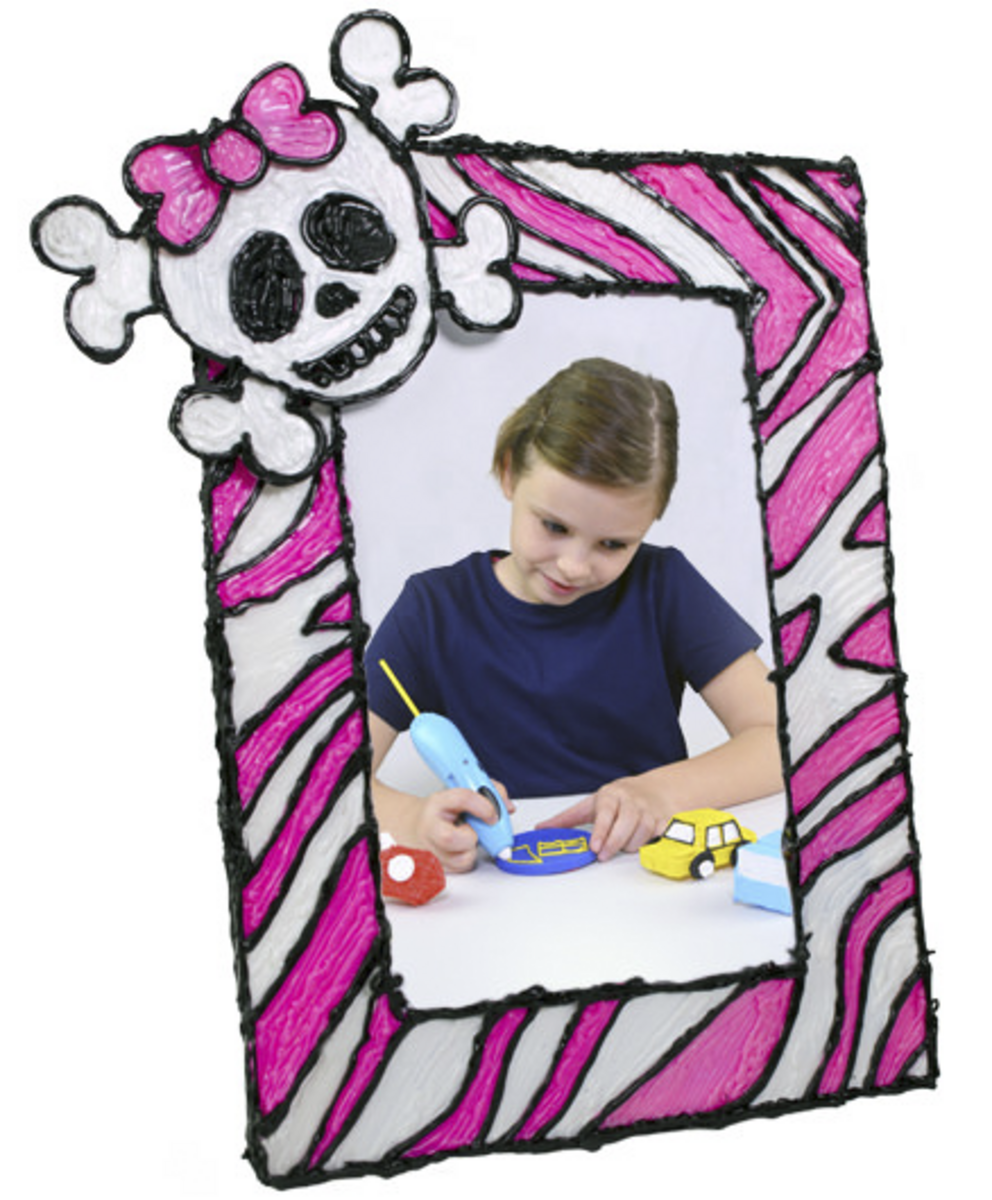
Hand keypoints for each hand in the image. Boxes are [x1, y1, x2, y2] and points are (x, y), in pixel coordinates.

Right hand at [416, 784, 513, 873]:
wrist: (415, 826)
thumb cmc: (441, 811)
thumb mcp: (459, 795)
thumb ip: (488, 794)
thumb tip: (508, 807)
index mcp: (437, 803)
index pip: (461, 799)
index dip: (482, 806)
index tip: (493, 814)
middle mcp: (430, 827)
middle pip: (449, 838)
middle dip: (472, 837)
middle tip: (476, 832)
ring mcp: (430, 850)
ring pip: (460, 859)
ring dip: (472, 850)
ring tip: (467, 839)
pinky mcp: (436, 867)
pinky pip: (462, 868)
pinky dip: (468, 859)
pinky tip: (462, 848)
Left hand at [537, 776, 672, 860]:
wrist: (653, 791)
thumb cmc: (617, 799)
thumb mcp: (591, 805)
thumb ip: (567, 819)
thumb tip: (541, 829)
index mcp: (611, 795)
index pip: (606, 813)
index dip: (601, 831)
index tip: (594, 846)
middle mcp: (631, 801)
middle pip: (625, 825)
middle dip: (613, 843)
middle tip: (603, 854)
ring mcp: (648, 810)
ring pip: (640, 834)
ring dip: (628, 845)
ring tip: (620, 844)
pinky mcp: (663, 820)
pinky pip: (656, 837)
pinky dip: (648, 843)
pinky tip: (641, 841)